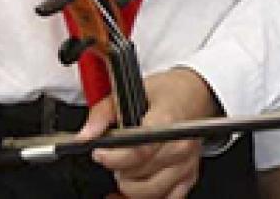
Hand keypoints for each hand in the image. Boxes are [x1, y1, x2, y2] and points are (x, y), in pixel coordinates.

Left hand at [85, 67, 219, 198]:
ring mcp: (185, 164)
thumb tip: (85, 135)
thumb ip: (102, 113)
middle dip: (117, 167)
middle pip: (139, 174)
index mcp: (165, 121)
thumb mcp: (129, 91)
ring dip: (129, 184)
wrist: (194, 95)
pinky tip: (132, 189)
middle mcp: (179, 146)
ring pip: (148, 193)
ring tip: (124, 168)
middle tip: (113, 154)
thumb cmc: (166, 92)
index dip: (114, 158)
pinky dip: (144, 198)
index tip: (100, 153)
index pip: (139, 150)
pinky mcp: (188, 178)